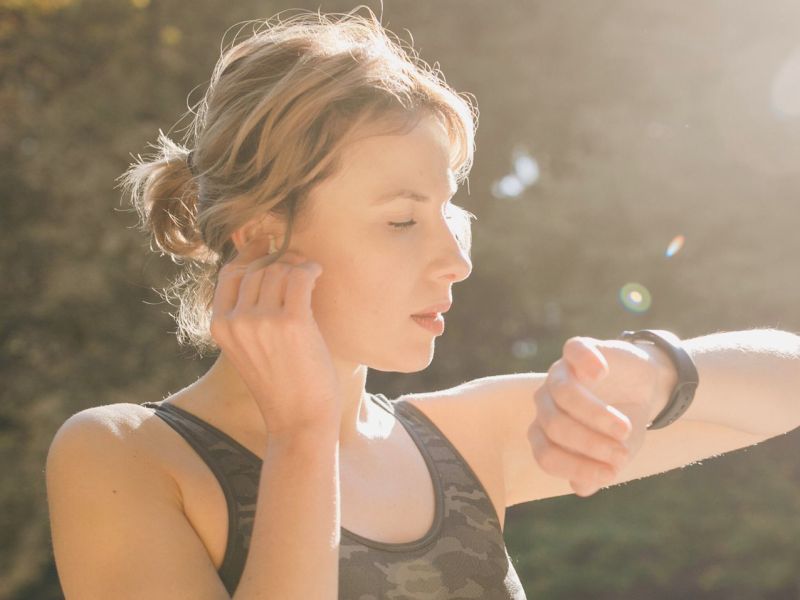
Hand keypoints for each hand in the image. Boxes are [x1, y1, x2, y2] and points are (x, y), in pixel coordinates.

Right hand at [209, 237, 341, 435]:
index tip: (268, 244)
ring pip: (278, 270)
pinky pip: (299, 277)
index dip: (250, 253)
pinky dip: (311, 270)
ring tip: (310, 273)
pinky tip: (318, 274)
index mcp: (220, 326)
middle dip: (280, 259)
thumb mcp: (249, 348)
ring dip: (297, 264)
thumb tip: (264, 266)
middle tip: (299, 263)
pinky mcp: (292, 322)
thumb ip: (248, 313)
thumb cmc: (282, 384)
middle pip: (257, 268)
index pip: (230, 273)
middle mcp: (236, 321)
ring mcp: (262, 321)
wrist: (299, 420)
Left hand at [528, 336, 663, 496]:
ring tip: (626, 429)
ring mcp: (560, 373)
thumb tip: (581, 488)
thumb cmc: (623, 425)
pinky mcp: (578, 349)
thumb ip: (598, 472)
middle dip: (589, 444)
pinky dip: (586, 362)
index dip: (576, 467)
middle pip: (554, 425)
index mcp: (547, 430)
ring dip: (596, 416)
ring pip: (564, 394)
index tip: (610, 474)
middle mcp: (546, 401)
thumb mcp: (616, 453)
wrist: (643, 387)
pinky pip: (573, 350)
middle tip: (622, 454)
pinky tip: (602, 373)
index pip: (546, 454)